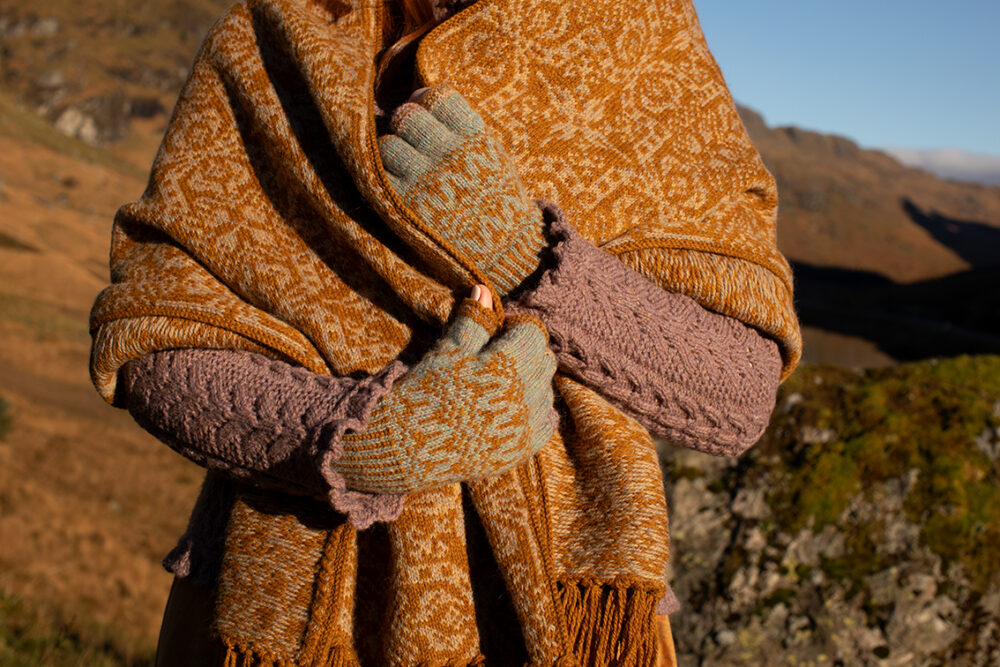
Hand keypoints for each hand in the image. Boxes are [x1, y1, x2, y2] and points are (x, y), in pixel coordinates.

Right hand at [335, 284, 556, 493]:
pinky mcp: (526, 447)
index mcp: (509, 364)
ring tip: (499, 384)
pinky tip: (511, 408)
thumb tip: (483, 288)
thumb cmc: (427, 392)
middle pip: (544, 358)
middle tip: (496, 356)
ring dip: (531, 380)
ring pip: (547, 388)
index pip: (533, 331)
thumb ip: (474, 321)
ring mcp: (529, 424)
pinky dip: (535, 410)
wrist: (412, 448)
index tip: (496, 331)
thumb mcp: (448, 351)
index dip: (515, 326)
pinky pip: (547, 420)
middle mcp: (526, 394)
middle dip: (525, 351)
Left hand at [378, 84, 547, 296]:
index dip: (425, 101)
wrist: (505, 255)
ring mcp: (425, 179)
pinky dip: (384, 178)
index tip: (425, 114)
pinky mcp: (406, 205)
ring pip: (387, 144)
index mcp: (475, 138)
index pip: (437, 96)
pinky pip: (379, 176)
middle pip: (406, 116)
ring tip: (404, 168)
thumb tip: (423, 102)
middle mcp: (449, 153)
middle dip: (406, 126)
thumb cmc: (500, 205)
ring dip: (391, 153)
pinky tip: (397, 185)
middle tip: (412, 144)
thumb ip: (463, 132)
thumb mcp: (494, 158)